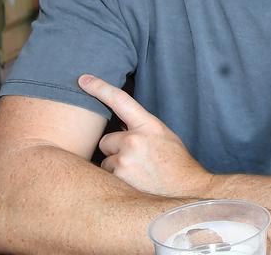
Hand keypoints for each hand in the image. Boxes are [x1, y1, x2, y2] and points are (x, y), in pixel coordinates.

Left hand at [78, 74, 213, 196]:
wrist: (187, 192)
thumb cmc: (176, 165)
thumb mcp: (164, 137)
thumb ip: (141, 128)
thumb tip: (118, 122)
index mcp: (149, 125)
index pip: (120, 100)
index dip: (99, 87)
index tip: (83, 79)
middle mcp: (134, 140)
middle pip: (106, 140)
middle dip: (115, 150)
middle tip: (136, 161)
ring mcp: (125, 159)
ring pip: (105, 161)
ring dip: (115, 168)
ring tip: (138, 175)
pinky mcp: (118, 177)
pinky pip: (105, 177)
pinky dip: (116, 181)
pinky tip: (134, 184)